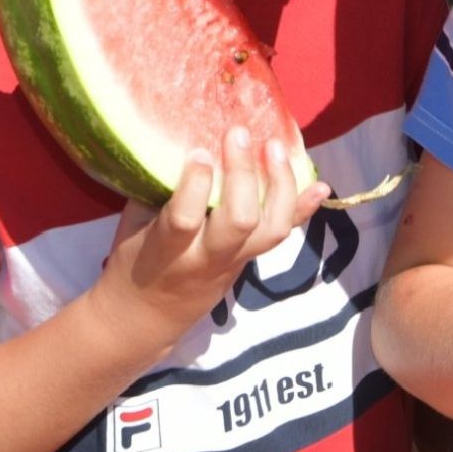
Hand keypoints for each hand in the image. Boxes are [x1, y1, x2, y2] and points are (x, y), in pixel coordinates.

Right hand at [94, 126, 328, 353]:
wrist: (146, 317)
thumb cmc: (132, 263)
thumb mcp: (131, 228)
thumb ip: (154, 190)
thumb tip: (179, 137)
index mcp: (166, 251)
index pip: (184, 220)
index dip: (195, 185)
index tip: (199, 150)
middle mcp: (206, 259)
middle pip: (238, 222)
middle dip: (243, 176)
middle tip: (238, 134)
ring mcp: (234, 262)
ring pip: (270, 230)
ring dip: (280, 185)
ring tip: (275, 146)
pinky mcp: (250, 262)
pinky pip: (281, 235)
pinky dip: (303, 209)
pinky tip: (321, 185)